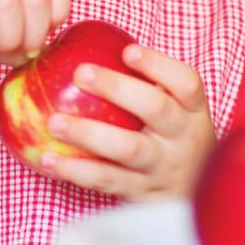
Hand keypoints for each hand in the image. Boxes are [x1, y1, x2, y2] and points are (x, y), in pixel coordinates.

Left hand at [39, 45, 215, 200]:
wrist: (196, 197)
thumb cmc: (171, 138)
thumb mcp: (176, 111)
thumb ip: (145, 84)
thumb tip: (84, 47)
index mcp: (192, 111)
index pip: (186, 82)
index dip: (158, 65)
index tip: (128, 51)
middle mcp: (183, 138)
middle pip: (156, 109)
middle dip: (116, 88)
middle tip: (80, 73)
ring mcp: (162, 168)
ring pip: (127, 149)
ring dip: (87, 133)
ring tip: (54, 121)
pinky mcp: (140, 193)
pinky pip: (106, 180)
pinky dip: (74, 170)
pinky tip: (48, 159)